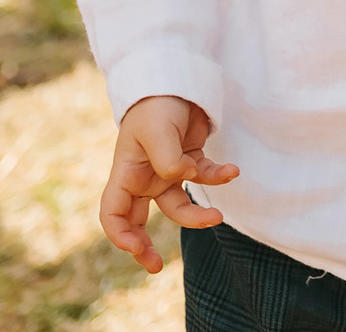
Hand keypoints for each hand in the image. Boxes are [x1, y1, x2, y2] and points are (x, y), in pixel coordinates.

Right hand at [100, 95, 236, 272]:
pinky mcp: (190, 160)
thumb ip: (167, 158)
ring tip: (218, 216)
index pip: (112, 213)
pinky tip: (233, 171)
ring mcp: (166, 171)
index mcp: (126, 173)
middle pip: (138, 220)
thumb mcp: (157, 129)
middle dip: (144, 245)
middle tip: (157, 267)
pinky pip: (204, 177)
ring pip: (178, 205)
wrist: (177, 78)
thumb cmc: (156, 104)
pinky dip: (218, 177)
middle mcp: (143, 178)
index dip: (119, 235)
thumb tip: (181, 178)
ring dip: (197, 214)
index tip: (136, 249)